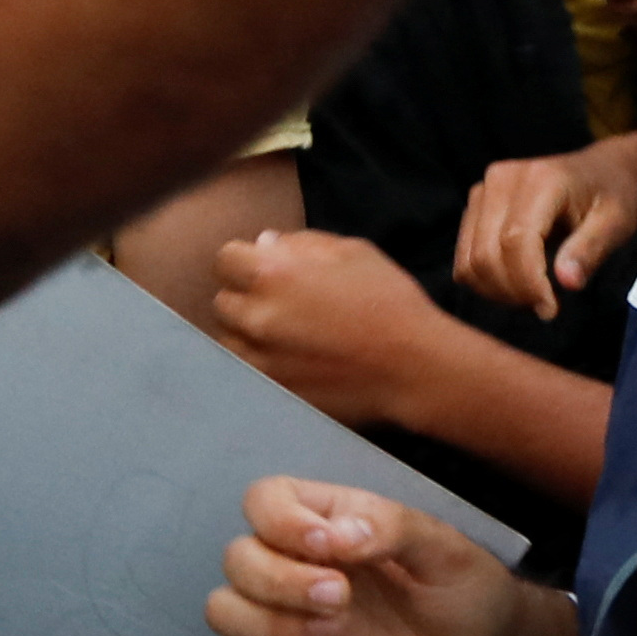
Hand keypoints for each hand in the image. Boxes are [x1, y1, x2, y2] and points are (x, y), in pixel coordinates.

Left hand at [203, 228, 459, 431]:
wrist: (413, 367)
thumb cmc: (389, 301)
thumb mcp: (352, 251)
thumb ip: (301, 243)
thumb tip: (264, 243)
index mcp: (273, 274)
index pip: (225, 259)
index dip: (245, 260)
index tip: (265, 267)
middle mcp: (257, 318)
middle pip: (223, 301)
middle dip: (246, 296)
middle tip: (281, 302)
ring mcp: (260, 361)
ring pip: (228, 340)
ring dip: (247, 333)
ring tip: (285, 334)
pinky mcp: (271, 392)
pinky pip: (243, 373)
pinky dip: (258, 363)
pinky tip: (288, 358)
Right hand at [205, 474, 574, 635]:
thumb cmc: (470, 593)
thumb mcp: (447, 550)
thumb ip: (393, 528)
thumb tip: (336, 533)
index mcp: (331, 523)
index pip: (265, 499)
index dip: (280, 521)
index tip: (328, 549)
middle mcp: (299, 567)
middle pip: (237, 557)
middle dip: (279, 581)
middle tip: (341, 601)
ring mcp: (290, 621)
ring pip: (222, 610)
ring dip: (266, 623)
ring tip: (330, 635)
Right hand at [459, 129, 636, 314]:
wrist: (600, 171)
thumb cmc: (612, 196)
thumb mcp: (616, 223)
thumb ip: (590, 250)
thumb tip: (568, 282)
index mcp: (540, 180)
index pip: (516, 241)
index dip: (528, 283)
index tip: (551, 309)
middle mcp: (502, 179)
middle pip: (487, 253)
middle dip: (513, 292)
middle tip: (545, 306)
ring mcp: (483, 191)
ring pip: (470, 260)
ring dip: (497, 291)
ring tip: (533, 296)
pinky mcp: (475, 206)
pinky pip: (464, 258)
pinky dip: (485, 281)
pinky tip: (516, 284)